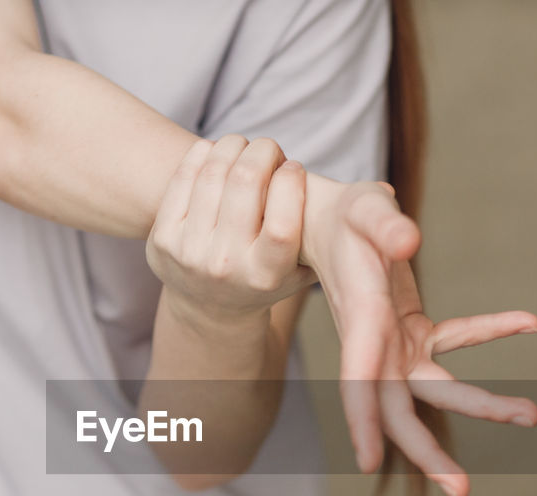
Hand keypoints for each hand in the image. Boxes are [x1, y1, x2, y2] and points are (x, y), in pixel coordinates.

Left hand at [146, 136, 317, 329]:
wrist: (210, 309)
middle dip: (262, 152)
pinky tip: (216, 152)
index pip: (282, 222)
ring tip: (244, 148)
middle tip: (269, 150)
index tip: (294, 168)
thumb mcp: (303, 268)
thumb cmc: (267, 275)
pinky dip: (204, 154)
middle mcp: (226, 267)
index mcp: (266, 276)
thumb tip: (373, 189)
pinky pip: (184, 177)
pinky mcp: (163, 239)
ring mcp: (190, 253)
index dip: (290, 182)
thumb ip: (330, 234)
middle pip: (246, 183)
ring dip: (234, 146)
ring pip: (214, 173)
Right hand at [302, 178, 536, 495]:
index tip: (369, 463)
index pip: (358, 380)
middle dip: (427, 452)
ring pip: (436, 391)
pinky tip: (529, 322)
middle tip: (461, 490)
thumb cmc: (345, 216)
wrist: (329, 225)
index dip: (362, 421)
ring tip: (531, 415)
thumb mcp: (362, 209)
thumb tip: (410, 239)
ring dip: (482, 405)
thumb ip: (382, 222)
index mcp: (361, 323)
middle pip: (397, 411)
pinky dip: (492, 330)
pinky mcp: (412, 332)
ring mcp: (395, 346)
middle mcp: (376, 348)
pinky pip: (457, 339)